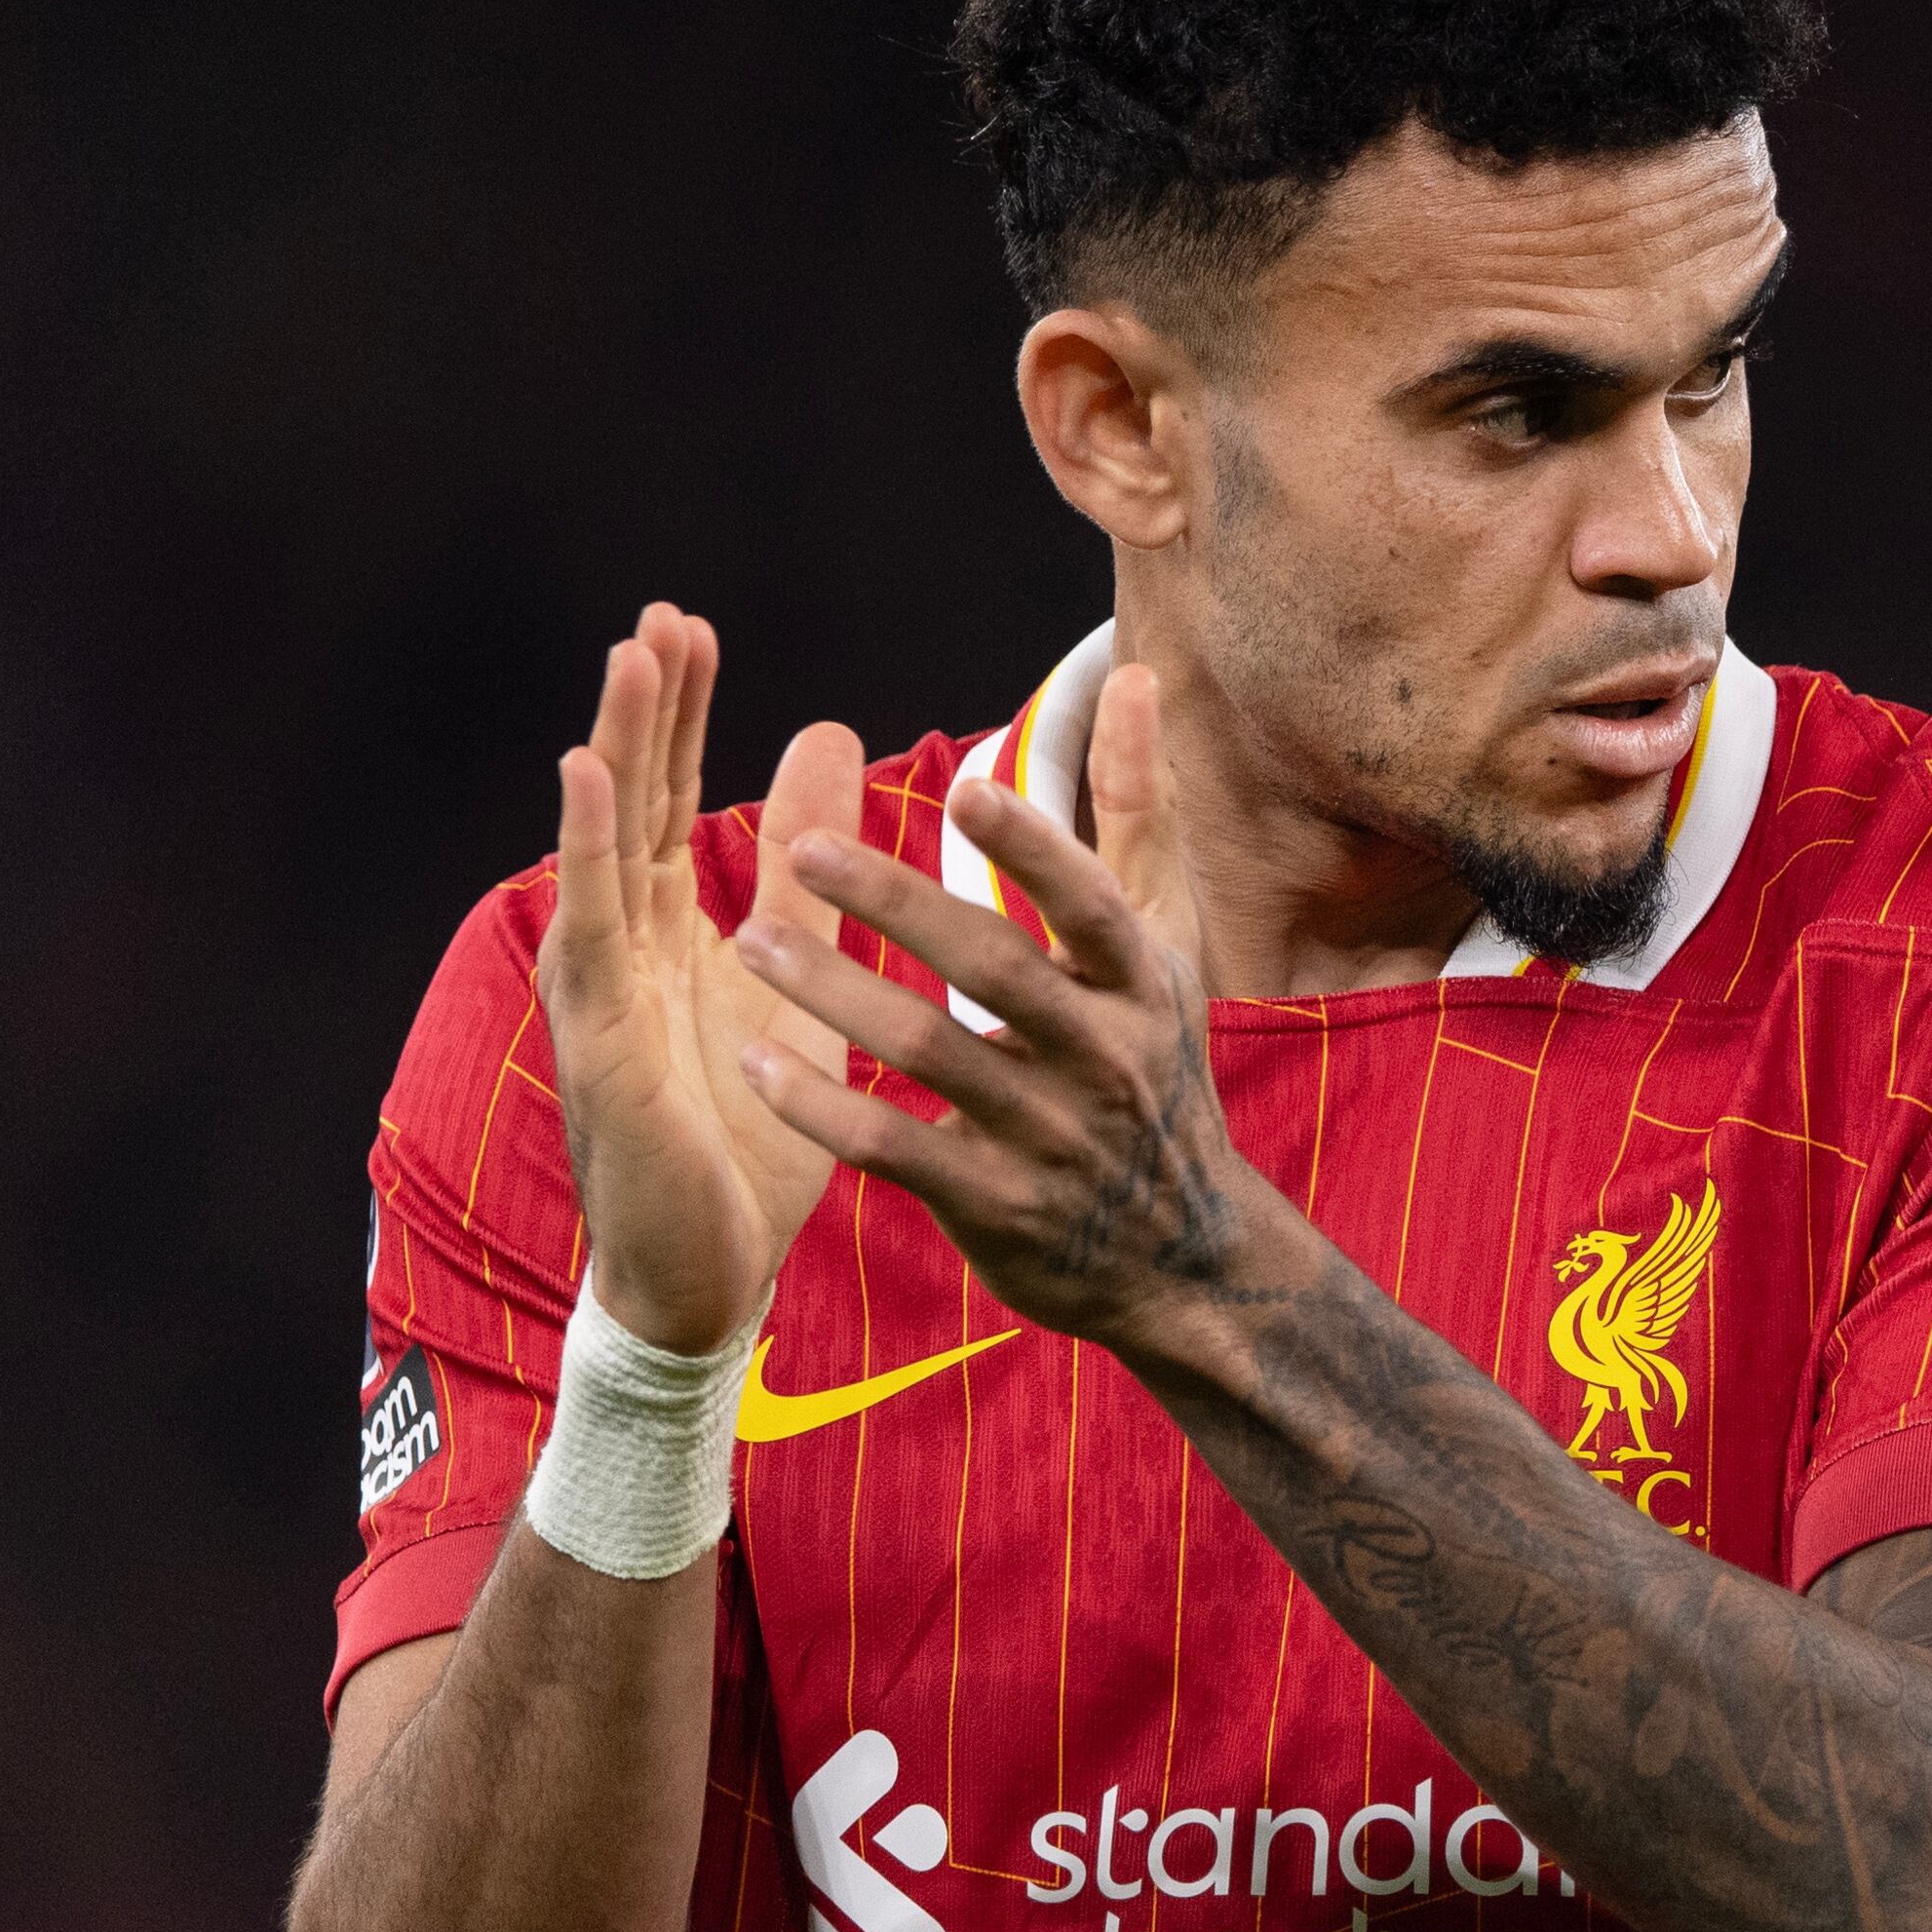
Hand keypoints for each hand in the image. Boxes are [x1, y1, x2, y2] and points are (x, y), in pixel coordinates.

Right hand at [539, 606, 865, 1349]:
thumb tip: (830, 745)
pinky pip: (592, 926)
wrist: (709, 1275)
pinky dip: (588, 845)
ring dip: (617, 749)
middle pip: (633, 805)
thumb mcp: (800, 983)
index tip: (693, 629)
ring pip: (605, 846)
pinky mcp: (602, 1036)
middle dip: (647, 710)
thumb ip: (811, 877)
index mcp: (667, 937)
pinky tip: (586, 776)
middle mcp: (622, 949)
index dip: (680, 718)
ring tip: (630, 659)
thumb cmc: (745, 1138)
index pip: (671, 803)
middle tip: (663, 616)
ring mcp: (603, 989)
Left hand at [728, 662, 1288, 1363]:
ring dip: (837, 996)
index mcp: (1139, 983)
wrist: (1180, 1255)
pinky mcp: (996, 1206)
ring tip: (751, 940)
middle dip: (898, 907)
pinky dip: (825, 1108)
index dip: (1035, 849)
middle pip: (996, 971)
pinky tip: (758, 1061)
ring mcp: (1049, 1137)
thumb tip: (1136, 676)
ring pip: (933, 1055)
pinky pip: (898, 1150)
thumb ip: (1136, 811)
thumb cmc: (1151, 1069)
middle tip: (800, 850)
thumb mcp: (1164, 944)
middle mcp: (1103, 1058)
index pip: (1090, 905)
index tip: (965, 783)